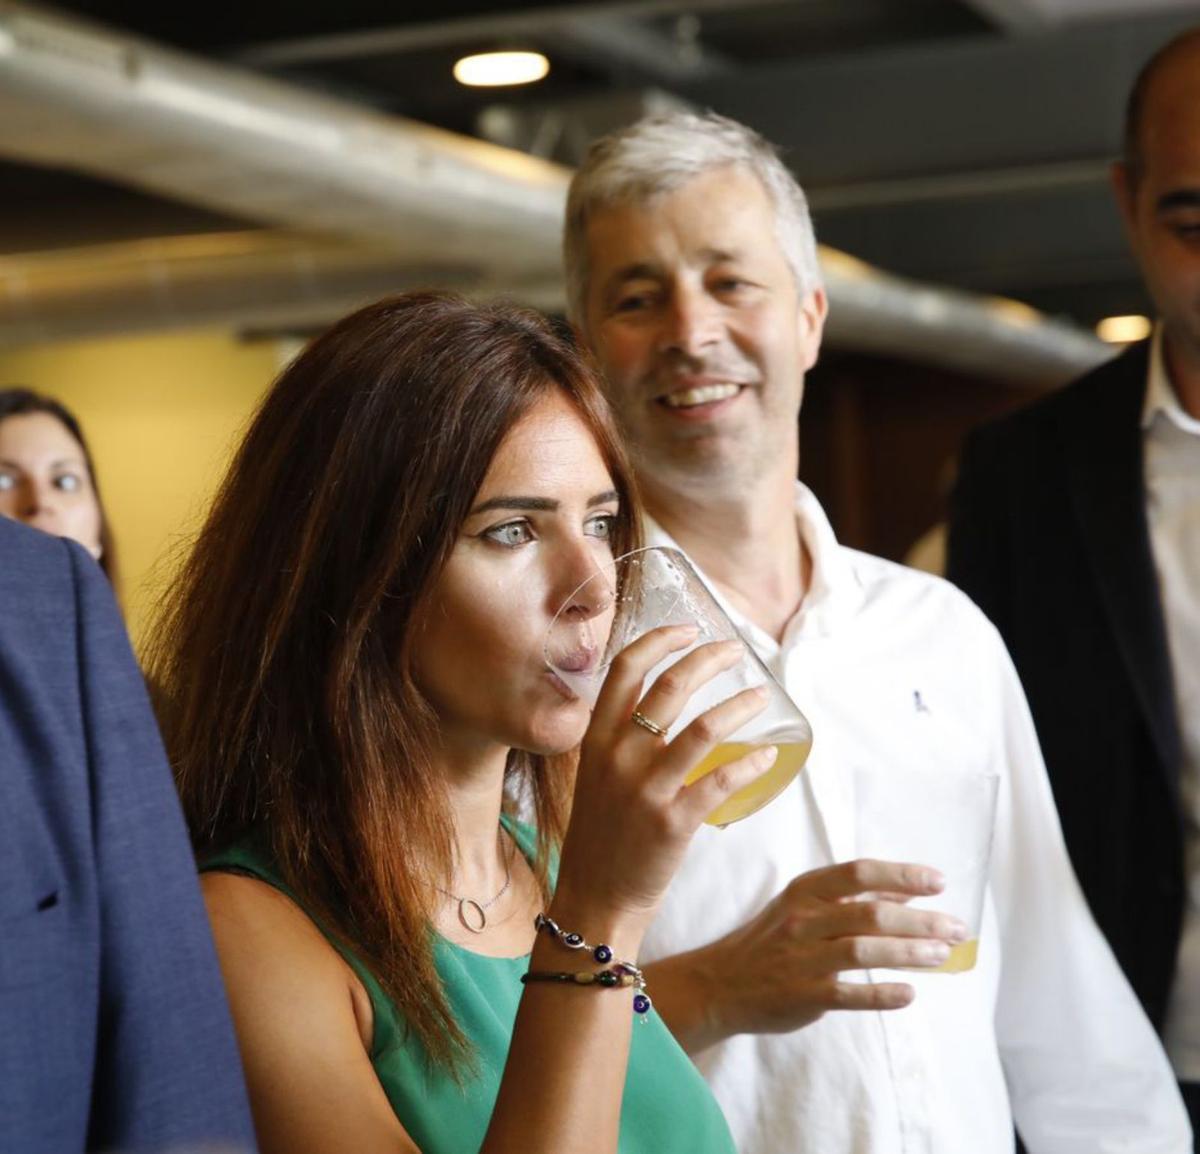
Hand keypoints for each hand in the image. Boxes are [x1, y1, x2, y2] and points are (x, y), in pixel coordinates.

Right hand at [553, 626, 774, 939]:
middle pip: (668, 686)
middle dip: (708, 659)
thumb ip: (620, 740)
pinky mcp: (673, 823)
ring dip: (739, 706)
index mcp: (596, 739)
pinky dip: (750, 763)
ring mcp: (645, 789)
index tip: (688, 627)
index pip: (624, 669)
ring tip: (762, 696)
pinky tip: (768, 755)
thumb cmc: (602, 835)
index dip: (658, 639)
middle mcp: (617, 756)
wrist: (595, 898)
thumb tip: (658, 705)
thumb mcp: (596, 776)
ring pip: (702, 729)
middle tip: (735, 651)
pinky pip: (721, 781)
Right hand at [667, 859, 968, 1043]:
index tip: (938, 881)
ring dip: (909, 953)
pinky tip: (909, 994)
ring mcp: (802, 958)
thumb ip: (854, 899)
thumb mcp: (804, 907)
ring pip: (863, 951)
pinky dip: (882, 994)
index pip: (858, 873)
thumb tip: (908, 893)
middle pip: (869, 914)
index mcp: (805, 891)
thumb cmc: (771, 940)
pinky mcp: (803, 995)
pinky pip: (849, 994)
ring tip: (942, 956)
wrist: (720, 983)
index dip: (900, 875)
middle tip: (956, 928)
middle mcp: (803, 919)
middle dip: (920, 920)